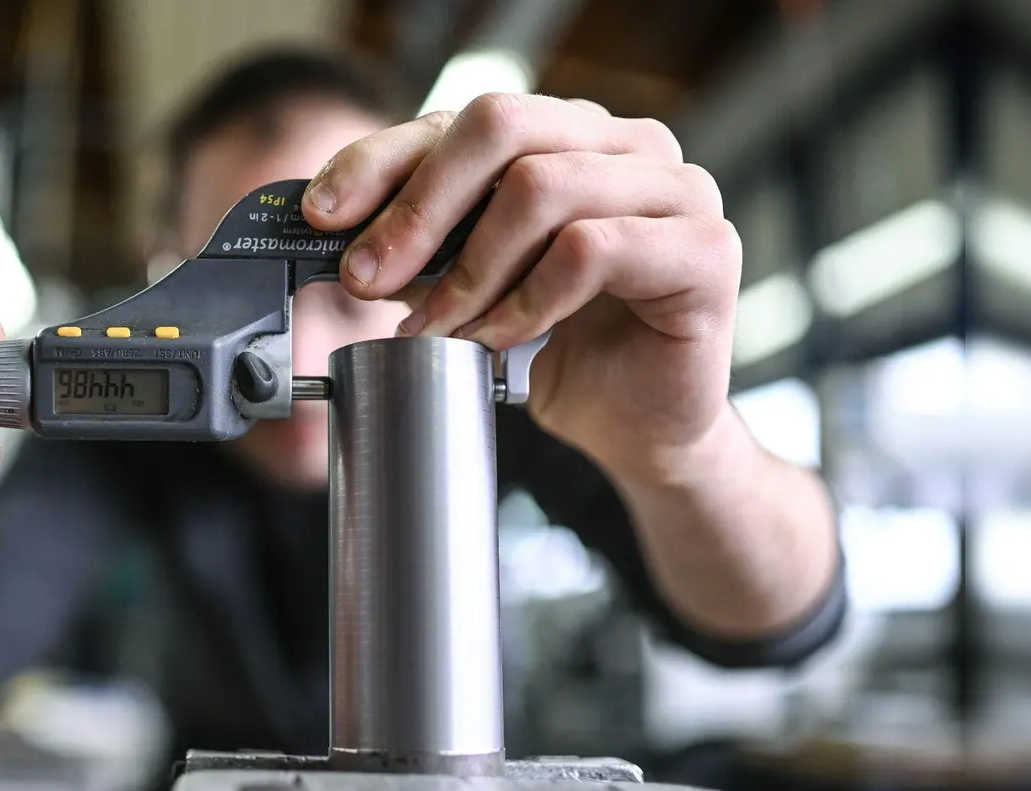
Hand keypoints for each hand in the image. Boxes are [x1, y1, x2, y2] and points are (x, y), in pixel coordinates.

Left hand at [303, 94, 742, 484]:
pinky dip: (528, 301)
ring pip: (541, 187)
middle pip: (501, 126)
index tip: (324, 216)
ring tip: (441, 326)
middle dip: (417, 208)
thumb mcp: (471, 286)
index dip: (383, 161)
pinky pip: (591, 250)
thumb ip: (425, 246)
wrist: (640, 429)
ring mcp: (677, 189)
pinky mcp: (706, 249)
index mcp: (571, 135)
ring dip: (469, 268)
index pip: (461, 120)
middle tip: (368, 279)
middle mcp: (628, 145)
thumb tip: (336, 231)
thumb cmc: (562, 352)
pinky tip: (502, 339)